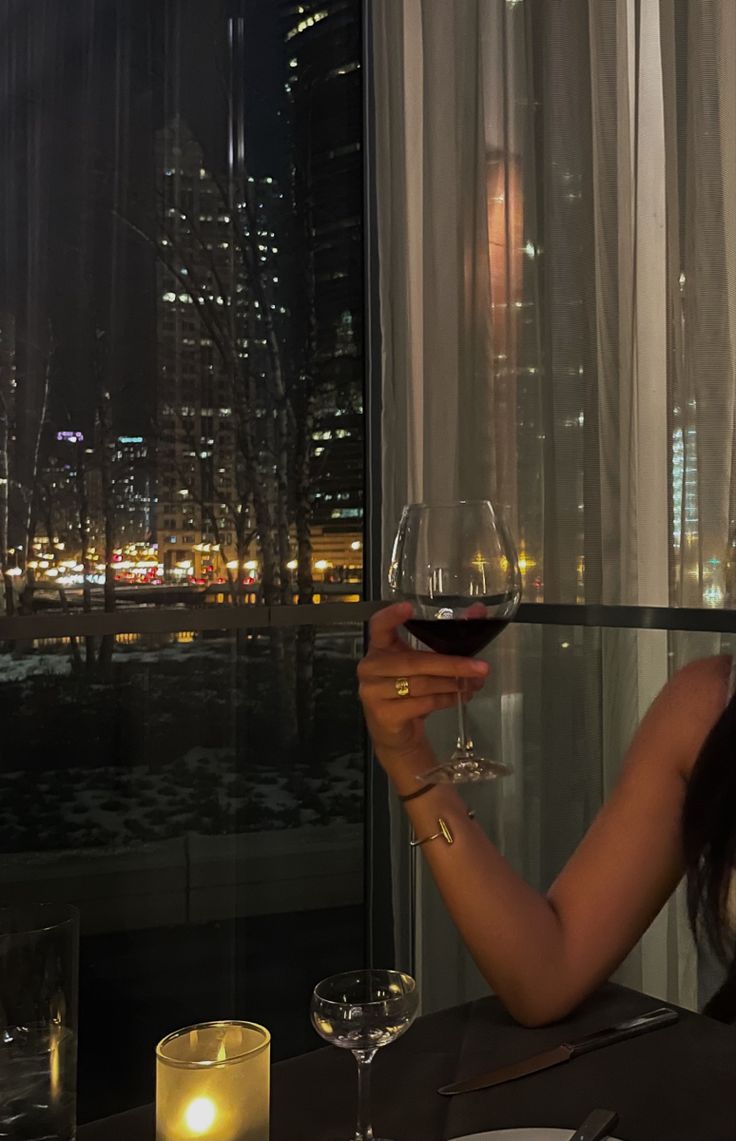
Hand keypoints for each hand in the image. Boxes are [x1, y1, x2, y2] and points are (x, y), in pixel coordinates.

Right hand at [358, 602, 489, 759]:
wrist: (396, 736)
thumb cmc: (409, 694)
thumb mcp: (423, 666)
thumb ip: (447, 640)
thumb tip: (479, 611)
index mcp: (379, 649)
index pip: (378, 626)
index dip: (391, 616)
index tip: (408, 607)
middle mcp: (371, 668)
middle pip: (414, 661)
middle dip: (451, 664)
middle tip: (480, 667)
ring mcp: (373, 692)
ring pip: (421, 684)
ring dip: (453, 684)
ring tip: (473, 684)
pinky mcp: (384, 714)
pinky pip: (422, 703)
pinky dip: (446, 700)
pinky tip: (459, 698)